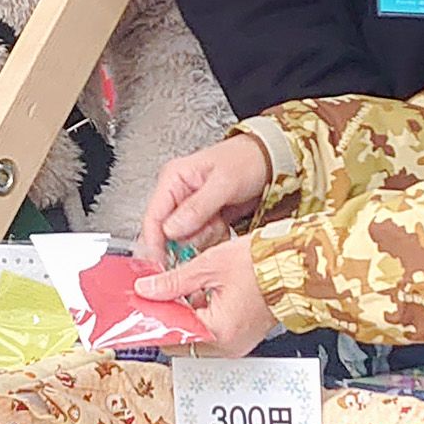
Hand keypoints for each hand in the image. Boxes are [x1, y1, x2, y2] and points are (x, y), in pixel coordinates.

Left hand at [134, 238, 274, 356]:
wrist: (296, 264)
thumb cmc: (263, 264)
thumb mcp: (209, 266)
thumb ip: (173, 281)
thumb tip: (147, 289)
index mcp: (218, 332)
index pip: (171, 335)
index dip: (153, 320)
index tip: (140, 310)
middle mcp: (228, 345)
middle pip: (182, 340)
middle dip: (168, 318)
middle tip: (156, 297)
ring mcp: (237, 343)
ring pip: (197, 336)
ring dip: (184, 316)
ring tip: (179, 291)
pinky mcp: (243, 335)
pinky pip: (213, 331)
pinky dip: (202, 315)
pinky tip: (199, 294)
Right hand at [136, 133, 270, 267]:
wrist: (270, 159)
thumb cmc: (248, 160)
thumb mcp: (224, 183)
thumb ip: (197, 207)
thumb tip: (171, 230)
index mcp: (174, 179)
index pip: (152, 217)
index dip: (154, 243)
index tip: (162, 264)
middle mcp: (177, 193)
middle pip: (169, 233)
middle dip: (193, 235)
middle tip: (213, 223)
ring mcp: (190, 208)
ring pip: (186, 239)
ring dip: (206, 236)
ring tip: (221, 219)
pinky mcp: (203, 218)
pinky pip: (201, 240)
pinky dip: (214, 238)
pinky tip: (225, 225)